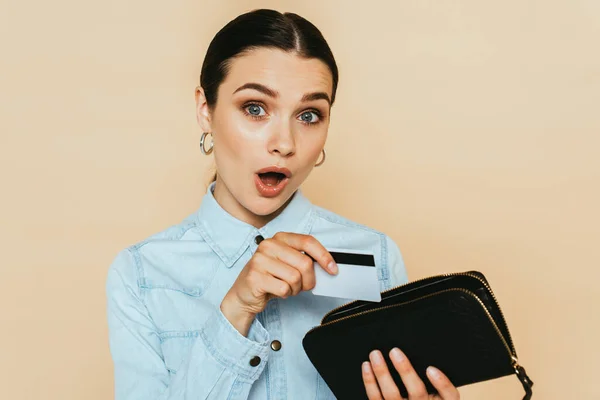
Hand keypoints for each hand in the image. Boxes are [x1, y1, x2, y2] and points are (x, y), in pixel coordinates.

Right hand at [220, 232, 337, 335]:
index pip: (308, 241)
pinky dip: (285, 294)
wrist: (244, 294)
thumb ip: (303, 259)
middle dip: (309, 280)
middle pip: (304, 263)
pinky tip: (276, 291)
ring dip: (296, 289)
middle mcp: (268, 245)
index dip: (324, 256)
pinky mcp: (255, 277)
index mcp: (279, 238)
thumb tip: (327, 265)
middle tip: (302, 286)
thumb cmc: (269, 278)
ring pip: (295, 277)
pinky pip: (284, 288)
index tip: (332, 269)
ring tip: (286, 288)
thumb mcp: (287, 263)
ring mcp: (260, 260)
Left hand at [362, 348, 459, 399]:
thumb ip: (436, 376)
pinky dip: (370, 383)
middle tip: (394, 351)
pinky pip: (376, 399)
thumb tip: (428, 351)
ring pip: (392, 395)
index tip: (431, 368)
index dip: (442, 383)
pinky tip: (366, 367)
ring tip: (375, 354)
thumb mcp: (437, 390)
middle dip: (405, 371)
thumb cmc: (426, 394)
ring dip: (382, 373)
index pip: (449, 395)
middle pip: (417, 392)